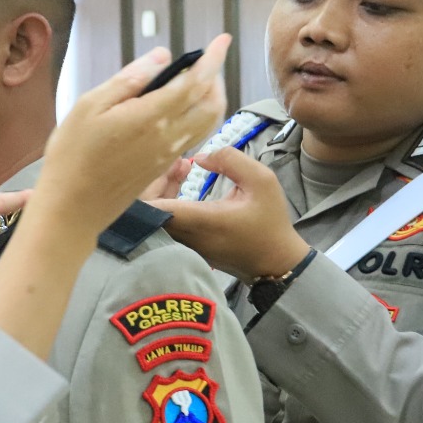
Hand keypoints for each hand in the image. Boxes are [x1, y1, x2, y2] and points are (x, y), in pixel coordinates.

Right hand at [37, 35, 230, 238]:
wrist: (73, 207)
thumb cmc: (72, 154)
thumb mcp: (89, 106)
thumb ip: (129, 80)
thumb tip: (162, 57)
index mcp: (151, 116)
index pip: (195, 82)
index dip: (213, 59)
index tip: (222, 40)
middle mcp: (169, 136)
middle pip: (212, 103)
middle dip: (215, 77)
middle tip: (203, 61)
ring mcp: (169, 154)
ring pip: (209, 122)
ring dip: (212, 97)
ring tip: (197, 82)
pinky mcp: (164, 166)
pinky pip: (196, 136)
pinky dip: (202, 115)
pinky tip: (182, 109)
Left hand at [148, 146, 310, 282]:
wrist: (276, 264)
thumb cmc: (270, 222)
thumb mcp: (262, 181)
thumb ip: (230, 161)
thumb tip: (198, 158)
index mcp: (201, 220)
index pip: (154, 208)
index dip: (146, 185)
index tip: (160, 162)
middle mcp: (185, 235)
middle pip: (148, 210)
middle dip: (154, 180)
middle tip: (177, 161)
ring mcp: (182, 245)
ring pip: (154, 217)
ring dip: (161, 189)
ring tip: (182, 167)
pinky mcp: (184, 249)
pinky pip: (163, 224)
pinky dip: (167, 201)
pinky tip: (182, 184)